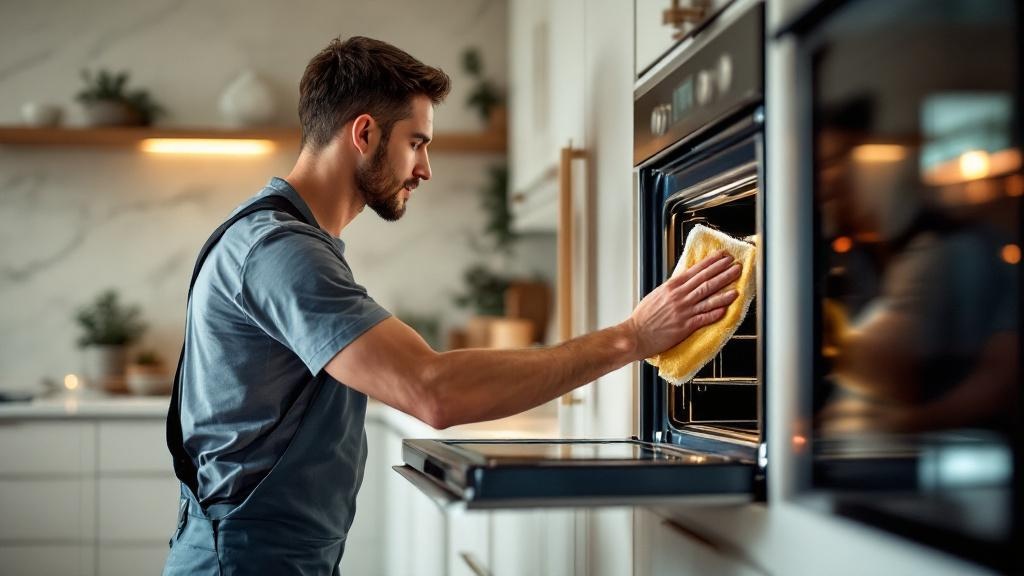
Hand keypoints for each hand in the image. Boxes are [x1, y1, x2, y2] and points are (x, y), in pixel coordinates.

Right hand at [625, 250, 740, 359]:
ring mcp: (683, 311)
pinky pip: (704, 318)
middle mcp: (679, 296)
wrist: (635, 334)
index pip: (696, 271)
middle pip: (705, 281)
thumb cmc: (644, 317)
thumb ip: (673, 288)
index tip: (723, 256)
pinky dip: (715, 313)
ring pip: (708, 298)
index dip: (711, 263)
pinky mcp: (685, 326)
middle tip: (735, 266)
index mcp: (672, 287)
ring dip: (724, 292)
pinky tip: (726, 309)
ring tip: (736, 287)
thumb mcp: (657, 294)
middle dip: (723, 272)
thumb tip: (685, 280)